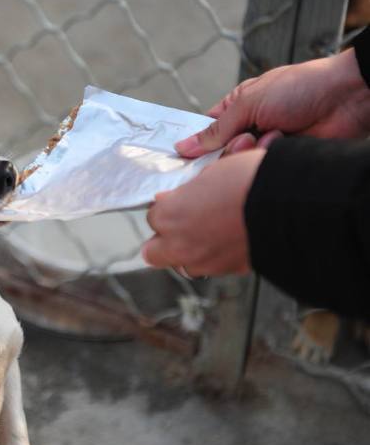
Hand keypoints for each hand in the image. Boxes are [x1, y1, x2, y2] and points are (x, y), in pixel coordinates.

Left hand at [142, 150, 265, 275]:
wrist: (291, 205)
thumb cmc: (250, 181)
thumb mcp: (212, 173)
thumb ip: (188, 190)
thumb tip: (179, 196)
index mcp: (168, 215)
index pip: (153, 215)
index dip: (168, 207)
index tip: (179, 201)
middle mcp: (179, 244)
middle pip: (154, 251)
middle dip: (163, 240)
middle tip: (181, 225)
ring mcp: (203, 262)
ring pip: (183, 263)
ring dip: (190, 251)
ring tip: (209, 233)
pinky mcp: (228, 271)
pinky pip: (212, 267)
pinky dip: (216, 257)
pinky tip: (230, 240)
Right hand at [176, 49, 369, 157]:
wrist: (347, 98)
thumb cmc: (300, 88)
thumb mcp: (249, 102)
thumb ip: (215, 129)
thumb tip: (183, 147)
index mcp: (237, 107)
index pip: (205, 131)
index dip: (195, 144)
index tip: (184, 157)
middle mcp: (249, 127)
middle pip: (220, 152)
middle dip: (231, 147)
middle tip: (247, 137)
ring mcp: (265, 144)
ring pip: (240, 162)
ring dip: (253, 150)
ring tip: (274, 135)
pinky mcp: (280, 159)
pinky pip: (260, 167)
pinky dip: (270, 155)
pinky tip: (285, 142)